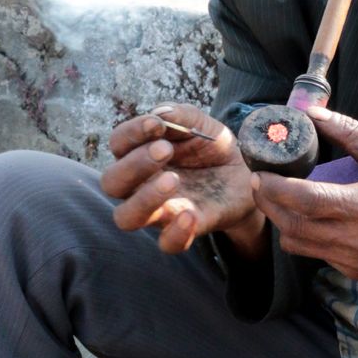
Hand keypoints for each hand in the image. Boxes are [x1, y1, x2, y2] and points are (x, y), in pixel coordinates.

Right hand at [100, 104, 260, 254]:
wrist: (245, 176)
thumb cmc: (213, 148)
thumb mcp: (204, 125)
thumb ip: (183, 115)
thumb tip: (161, 113)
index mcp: (139, 153)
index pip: (118, 144)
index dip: (131, 133)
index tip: (157, 124)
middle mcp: (140, 185)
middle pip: (112, 183)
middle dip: (134, 165)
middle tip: (164, 150)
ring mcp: (159, 209)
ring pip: (126, 217)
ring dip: (144, 199)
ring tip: (173, 180)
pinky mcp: (182, 229)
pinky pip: (166, 244)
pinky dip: (175, 233)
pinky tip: (190, 215)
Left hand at [250, 107, 357, 281]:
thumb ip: (348, 132)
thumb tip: (311, 111)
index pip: (305, 201)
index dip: (275, 187)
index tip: (261, 171)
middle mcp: (357, 239)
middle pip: (291, 225)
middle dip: (269, 202)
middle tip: (263, 180)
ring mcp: (354, 260)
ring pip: (296, 244)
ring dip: (282, 220)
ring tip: (282, 197)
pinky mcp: (355, 270)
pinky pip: (315, 253)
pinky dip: (304, 234)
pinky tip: (311, 215)